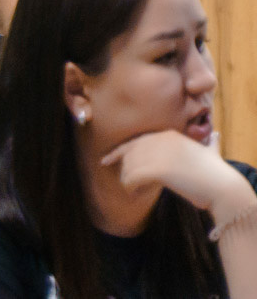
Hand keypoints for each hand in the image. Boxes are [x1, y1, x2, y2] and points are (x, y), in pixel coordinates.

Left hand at [101, 129, 250, 214]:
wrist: (223, 186)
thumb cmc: (216, 174)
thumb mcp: (208, 151)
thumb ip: (207, 143)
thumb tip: (215, 136)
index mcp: (168, 134)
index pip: (134, 142)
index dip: (118, 152)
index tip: (105, 161)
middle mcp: (160, 139)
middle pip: (129, 155)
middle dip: (125, 171)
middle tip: (128, 185)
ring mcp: (158, 153)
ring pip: (128, 167)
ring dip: (128, 182)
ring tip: (135, 192)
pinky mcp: (157, 169)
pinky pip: (131, 178)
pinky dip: (129, 188)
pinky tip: (135, 194)